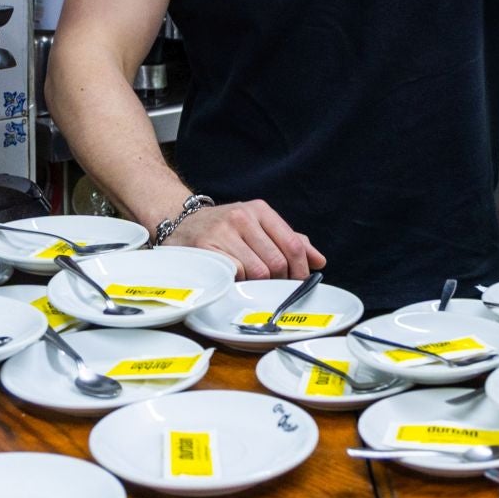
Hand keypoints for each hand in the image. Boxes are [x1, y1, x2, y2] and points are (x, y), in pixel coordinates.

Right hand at [163, 199, 324, 279]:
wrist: (179, 223)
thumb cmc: (224, 229)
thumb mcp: (257, 226)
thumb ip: (288, 241)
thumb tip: (319, 260)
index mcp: (260, 210)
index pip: (293, 244)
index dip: (301, 269)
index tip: (299, 283)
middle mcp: (242, 216)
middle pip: (277, 262)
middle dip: (278, 281)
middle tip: (272, 287)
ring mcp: (223, 231)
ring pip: (258, 272)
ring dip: (257, 284)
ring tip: (249, 282)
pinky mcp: (206, 247)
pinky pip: (236, 275)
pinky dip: (238, 283)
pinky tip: (232, 279)